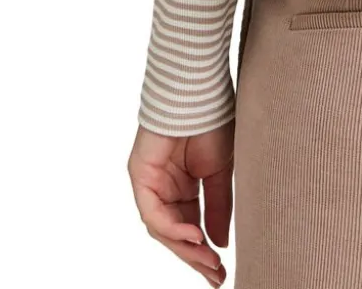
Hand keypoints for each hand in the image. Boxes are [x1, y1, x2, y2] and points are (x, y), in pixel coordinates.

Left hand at [128, 120, 233, 286]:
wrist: (201, 92)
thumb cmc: (213, 122)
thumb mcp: (221, 173)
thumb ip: (218, 208)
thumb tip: (219, 243)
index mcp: (183, 188)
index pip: (191, 227)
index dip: (204, 251)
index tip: (221, 271)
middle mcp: (164, 189)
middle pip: (175, 233)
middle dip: (195, 257)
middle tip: (215, 275)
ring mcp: (150, 184)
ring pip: (163, 229)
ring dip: (185, 248)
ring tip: (208, 260)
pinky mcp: (140, 176)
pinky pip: (153, 212)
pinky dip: (173, 228)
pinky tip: (193, 237)